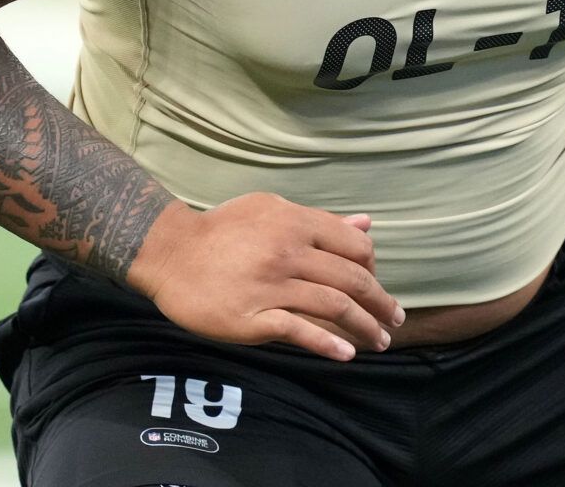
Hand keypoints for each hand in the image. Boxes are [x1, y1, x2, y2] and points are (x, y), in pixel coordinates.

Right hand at [130, 193, 405, 360]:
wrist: (170, 251)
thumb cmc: (222, 229)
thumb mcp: (271, 210)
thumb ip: (319, 221)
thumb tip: (365, 225)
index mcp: (296, 223)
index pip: (354, 247)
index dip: (374, 270)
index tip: (377, 287)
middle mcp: (289, 252)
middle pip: (351, 279)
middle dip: (380, 303)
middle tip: (394, 320)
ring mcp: (271, 286)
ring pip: (333, 306)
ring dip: (364, 326)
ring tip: (379, 341)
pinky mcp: (252, 317)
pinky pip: (298, 330)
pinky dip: (326, 343)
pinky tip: (345, 354)